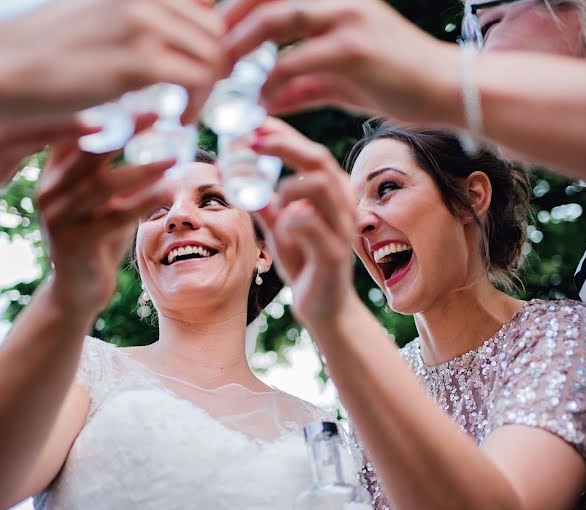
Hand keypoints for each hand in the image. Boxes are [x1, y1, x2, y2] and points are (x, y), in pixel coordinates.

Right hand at [0, 0, 225, 123]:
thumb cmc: (34, 49)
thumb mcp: (91, 17)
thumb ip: (131, 18)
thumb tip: (170, 35)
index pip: (200, 4)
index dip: (207, 41)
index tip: (198, 70)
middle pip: (213, 29)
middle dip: (214, 66)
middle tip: (196, 97)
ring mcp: (141, 21)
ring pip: (213, 54)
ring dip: (207, 88)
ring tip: (187, 112)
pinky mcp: (137, 59)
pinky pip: (197, 79)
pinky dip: (197, 102)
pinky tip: (180, 119)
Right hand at [35, 126, 173, 314]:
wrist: (78, 290)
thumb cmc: (97, 235)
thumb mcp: (105, 197)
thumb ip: (117, 166)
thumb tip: (155, 130)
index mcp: (53, 172)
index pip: (74, 130)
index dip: (106, 110)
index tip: (139, 92)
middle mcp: (49, 190)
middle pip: (87, 150)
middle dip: (124, 128)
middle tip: (158, 112)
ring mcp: (58, 217)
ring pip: (101, 184)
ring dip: (142, 167)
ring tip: (174, 155)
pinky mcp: (75, 243)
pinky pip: (113, 216)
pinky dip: (143, 200)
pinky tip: (167, 190)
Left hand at [222, 0, 459, 124]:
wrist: (445, 90)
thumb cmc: (394, 83)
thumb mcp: (340, 81)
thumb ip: (302, 84)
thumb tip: (264, 98)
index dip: (235, 6)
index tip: (207, 32)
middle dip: (228, 22)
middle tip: (203, 54)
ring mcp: (347, 17)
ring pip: (276, 20)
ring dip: (240, 47)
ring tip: (219, 75)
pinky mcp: (354, 48)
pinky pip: (298, 61)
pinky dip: (272, 82)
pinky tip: (259, 101)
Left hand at [251, 118, 357, 328]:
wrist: (325, 308)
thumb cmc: (306, 263)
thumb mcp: (280, 229)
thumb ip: (265, 205)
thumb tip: (240, 179)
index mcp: (334, 193)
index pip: (312, 152)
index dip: (284, 135)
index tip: (254, 125)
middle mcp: (344, 205)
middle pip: (319, 159)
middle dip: (284, 145)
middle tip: (252, 140)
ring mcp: (342, 228)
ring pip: (318, 186)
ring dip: (287, 186)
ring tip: (273, 201)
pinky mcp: (333, 253)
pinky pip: (310, 223)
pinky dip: (290, 219)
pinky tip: (282, 228)